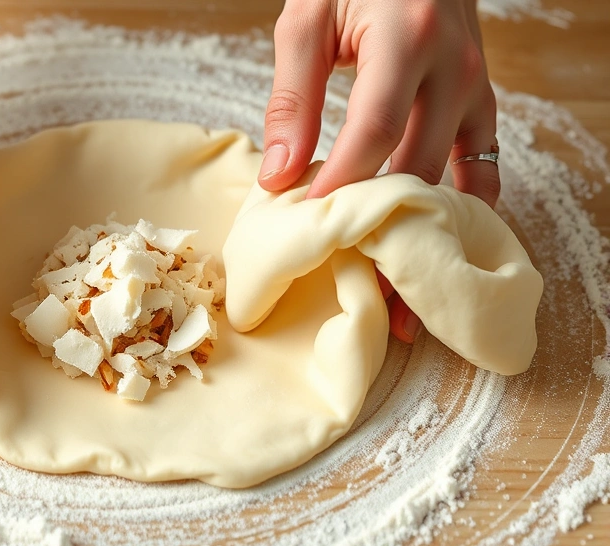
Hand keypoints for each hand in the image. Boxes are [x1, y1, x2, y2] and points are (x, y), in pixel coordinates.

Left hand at [259, 0, 498, 343]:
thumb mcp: (307, 20)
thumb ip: (292, 97)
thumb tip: (279, 177)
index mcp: (405, 40)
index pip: (374, 131)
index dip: (344, 185)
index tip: (314, 227)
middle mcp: (453, 66)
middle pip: (417, 165)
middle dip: (386, 229)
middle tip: (361, 288)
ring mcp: (475, 85)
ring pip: (454, 177)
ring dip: (429, 238)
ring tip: (409, 299)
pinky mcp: (481, 98)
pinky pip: (484, 164)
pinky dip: (465, 209)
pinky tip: (445, 250)